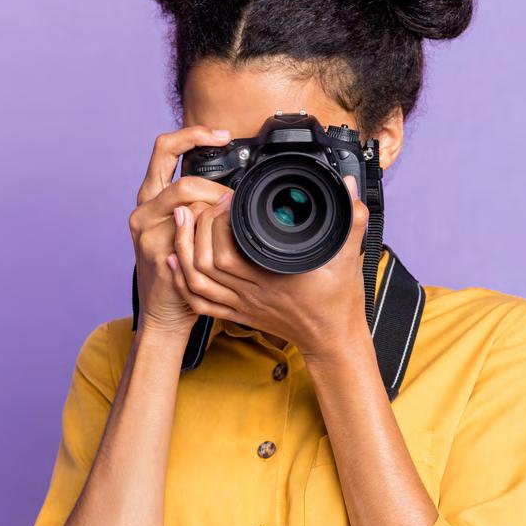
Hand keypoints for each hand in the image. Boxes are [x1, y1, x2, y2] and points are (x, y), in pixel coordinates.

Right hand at [130, 125, 236, 336]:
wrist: (163, 311)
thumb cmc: (179, 268)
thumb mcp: (180, 227)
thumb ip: (194, 203)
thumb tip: (228, 184)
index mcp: (149, 198)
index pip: (164, 148)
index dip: (192, 135)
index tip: (222, 135)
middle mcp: (142, 212)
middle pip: (182, 181)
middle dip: (216, 189)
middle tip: (234, 202)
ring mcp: (147, 234)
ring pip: (189, 205)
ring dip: (216, 211)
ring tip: (230, 224)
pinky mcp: (158, 254)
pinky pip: (192, 232)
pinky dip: (212, 232)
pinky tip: (223, 241)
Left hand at [167, 174, 370, 358]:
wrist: (332, 338)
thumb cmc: (339, 300)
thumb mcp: (348, 257)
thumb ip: (350, 221)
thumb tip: (349, 187)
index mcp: (274, 277)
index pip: (228, 252)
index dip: (218, 224)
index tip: (225, 199)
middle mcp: (251, 292)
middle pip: (205, 263)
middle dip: (195, 230)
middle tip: (197, 204)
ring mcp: (241, 305)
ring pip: (196, 281)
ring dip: (182, 250)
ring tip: (180, 221)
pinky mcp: (237, 313)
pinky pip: (199, 301)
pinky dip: (182, 281)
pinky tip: (174, 260)